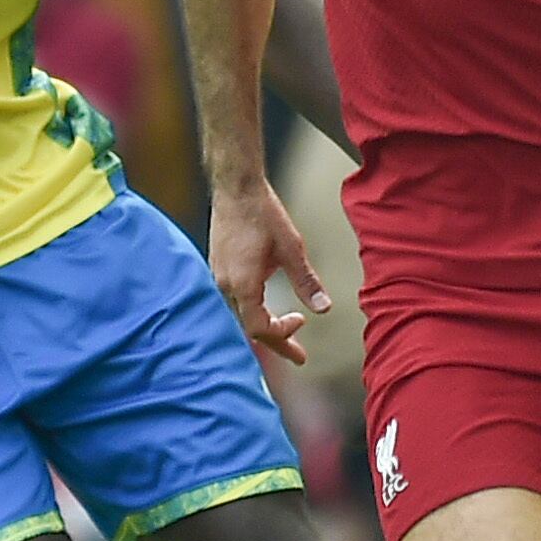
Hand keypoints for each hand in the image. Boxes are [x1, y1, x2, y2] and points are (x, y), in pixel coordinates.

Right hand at [207, 180, 327, 365]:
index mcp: (243, 285)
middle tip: (297, 353)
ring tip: (284, 329)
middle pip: (248, 327)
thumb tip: (324, 308)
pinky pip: (233, 299)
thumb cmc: (263, 214)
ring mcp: (217, 276)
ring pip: (239, 314)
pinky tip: (264, 301)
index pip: (260, 329)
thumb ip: (306, 282)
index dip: (283, 336)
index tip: (302, 325)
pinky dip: (252, 309)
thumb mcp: (292, 249)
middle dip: (275, 340)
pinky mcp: (217, 266)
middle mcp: (225, 285)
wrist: (235, 187)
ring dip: (263, 324)